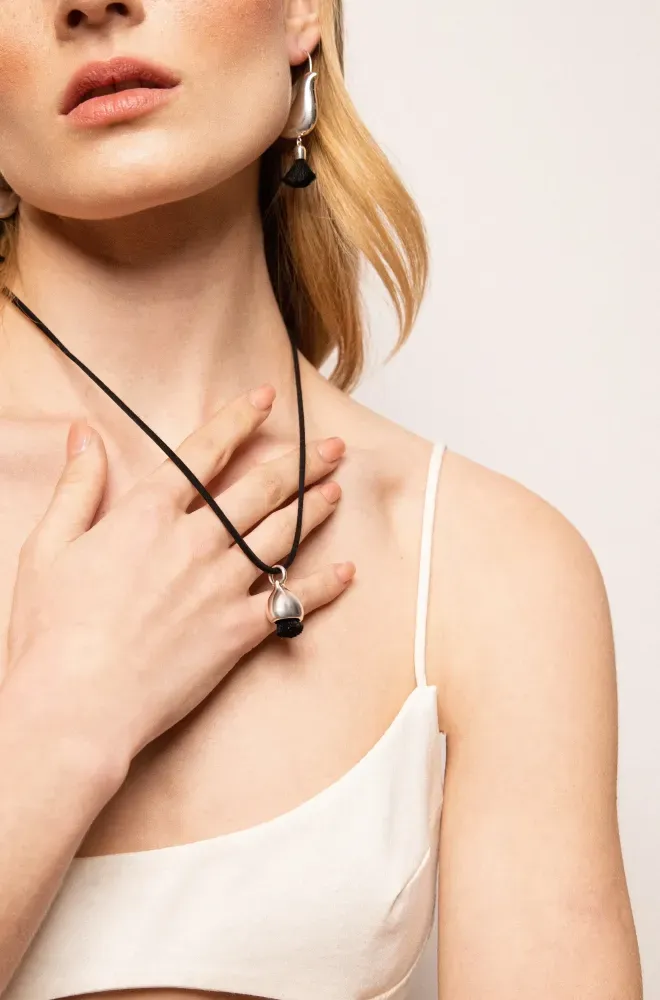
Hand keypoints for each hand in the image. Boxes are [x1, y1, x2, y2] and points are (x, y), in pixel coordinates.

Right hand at [5, 383, 353, 771]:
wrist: (78, 707)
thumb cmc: (54, 633)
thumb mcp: (48, 546)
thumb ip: (77, 487)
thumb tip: (83, 436)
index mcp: (147, 514)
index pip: (203, 453)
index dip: (238, 420)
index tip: (265, 399)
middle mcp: (195, 542)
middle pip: (260, 489)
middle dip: (300, 462)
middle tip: (330, 447)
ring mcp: (222, 586)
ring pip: (283, 535)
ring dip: (315, 509)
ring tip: (337, 489)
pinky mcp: (239, 632)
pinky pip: (292, 601)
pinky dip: (323, 586)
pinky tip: (346, 572)